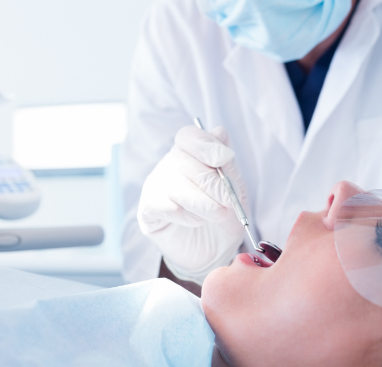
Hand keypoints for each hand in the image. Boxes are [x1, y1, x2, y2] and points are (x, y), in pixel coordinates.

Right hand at [138, 125, 246, 284]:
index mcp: (192, 153)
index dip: (205, 144)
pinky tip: (196, 220)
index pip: (189, 136)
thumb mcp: (234, 189)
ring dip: (201, 201)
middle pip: (184, 161)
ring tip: (218, 214)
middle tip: (228, 201)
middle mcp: (171, 164)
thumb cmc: (224, 214)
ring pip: (175, 184)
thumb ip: (227, 163)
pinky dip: (183, 214)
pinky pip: (162, 204)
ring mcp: (156, 184)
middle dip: (212, 182)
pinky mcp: (148, 209)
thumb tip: (219, 132)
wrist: (215, 250)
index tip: (223, 158)